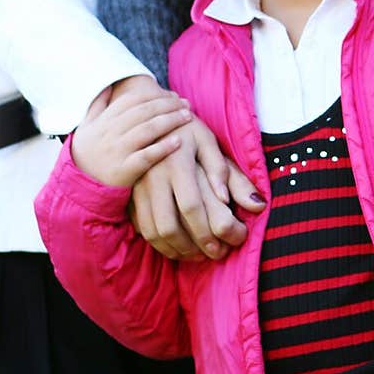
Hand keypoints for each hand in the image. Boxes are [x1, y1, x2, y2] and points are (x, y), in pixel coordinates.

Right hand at [71, 75, 192, 188]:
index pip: (133, 100)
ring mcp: (116, 151)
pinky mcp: (123, 170)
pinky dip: (163, 148)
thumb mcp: (86, 127)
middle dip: (168, 105)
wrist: (79, 188)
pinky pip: (146, 156)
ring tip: (188, 117)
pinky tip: (179, 141)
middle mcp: (110, 132)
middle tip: (186, 103)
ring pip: (147, 130)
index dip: (154, 95)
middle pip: (144, 112)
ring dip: (170, 121)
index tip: (171, 94)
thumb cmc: (88, 155)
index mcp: (104, 120)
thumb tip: (109, 85)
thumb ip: (97, 105)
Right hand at [129, 115, 265, 261]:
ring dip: (176, 250)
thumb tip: (244, 202)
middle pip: (170, 225)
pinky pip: (142, 228)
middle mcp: (154, 177)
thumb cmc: (186, 130)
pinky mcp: (130, 195)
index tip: (230, 242)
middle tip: (215, 255)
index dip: (211, 230)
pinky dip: (160, 244)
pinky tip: (177, 247)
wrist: (148, 117)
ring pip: (153, 231)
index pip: (192, 206)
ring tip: (198, 255)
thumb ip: (225, 171)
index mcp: (177, 163)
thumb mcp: (208, 141)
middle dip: (194, 247)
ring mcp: (138, 188)